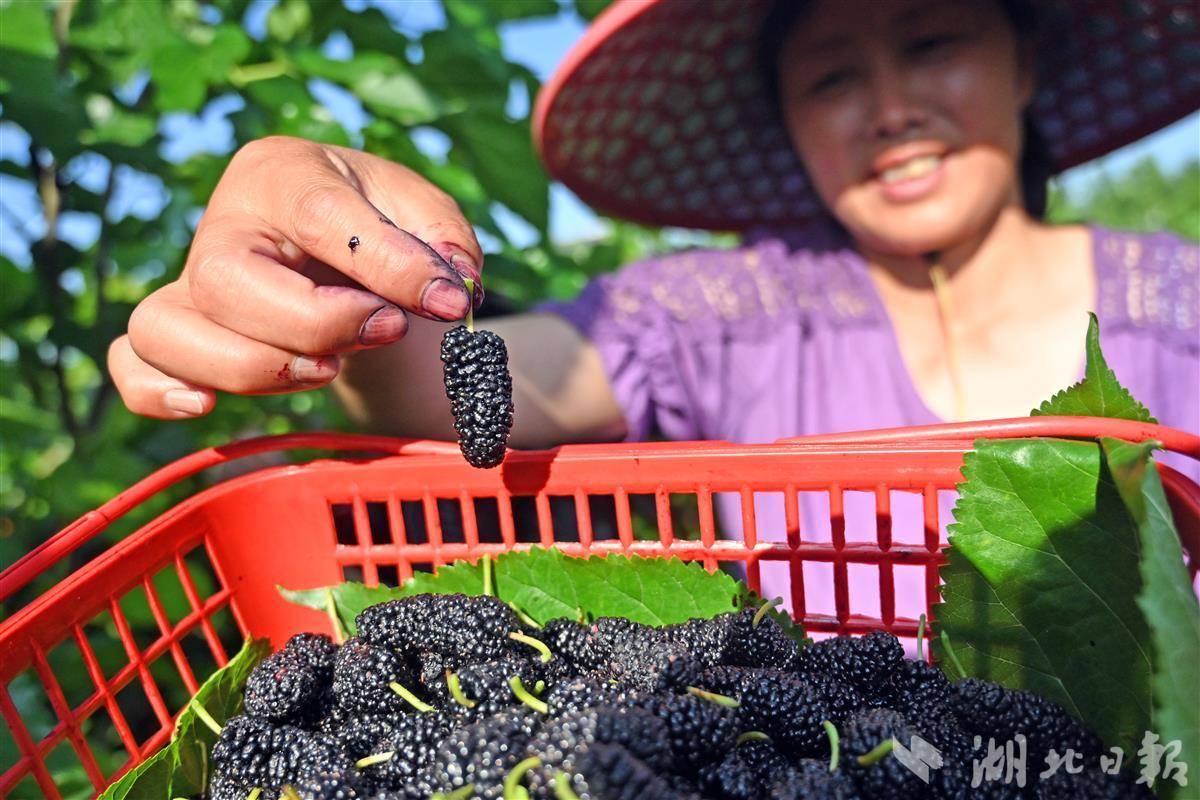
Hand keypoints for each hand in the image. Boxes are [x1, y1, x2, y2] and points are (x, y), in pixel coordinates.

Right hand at [109, 136, 482, 418]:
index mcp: (283, 172)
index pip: (320, 215)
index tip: (444, 302)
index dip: (386, 266)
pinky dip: (158, 390)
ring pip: (167, 329)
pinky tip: (207, 405)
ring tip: (327, 368)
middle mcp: (223, 223)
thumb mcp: (423, 212)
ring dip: (255, 367)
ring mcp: (189, 280)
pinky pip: (131, 363)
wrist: (341, 250)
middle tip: (386, 330)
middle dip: (312, 325)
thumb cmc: (380, 224)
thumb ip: (444, 241)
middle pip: (224, 282)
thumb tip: (451, 287)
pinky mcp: (180, 329)